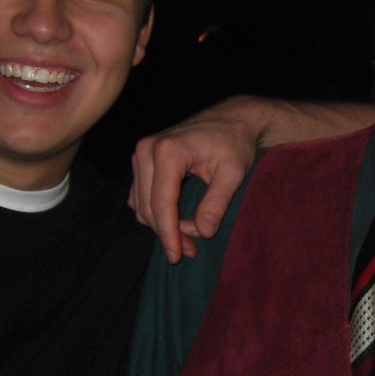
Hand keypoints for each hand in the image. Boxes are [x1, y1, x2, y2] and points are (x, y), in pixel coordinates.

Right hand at [127, 98, 264, 262]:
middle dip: (167, 233)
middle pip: (148, 206)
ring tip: (189, 238)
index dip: (168, 234)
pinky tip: (177, 221)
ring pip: (141, 203)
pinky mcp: (142, 159)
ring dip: (161, 225)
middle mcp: (147, 150)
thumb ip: (217, 202)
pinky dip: (155, 212)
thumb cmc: (234, 143)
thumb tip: (203, 232)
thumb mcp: (233, 173)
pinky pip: (140, 195)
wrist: (231, 119)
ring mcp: (141, 153)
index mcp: (168, 151)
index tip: (177, 256)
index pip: (161, 203)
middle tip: (191, 251)